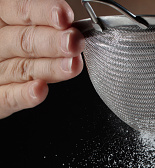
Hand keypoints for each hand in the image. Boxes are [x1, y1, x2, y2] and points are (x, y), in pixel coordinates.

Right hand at [0, 0, 83, 118]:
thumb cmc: (9, 47)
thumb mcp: (18, 27)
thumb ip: (41, 25)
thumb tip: (70, 25)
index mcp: (1, 20)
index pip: (20, 10)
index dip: (43, 12)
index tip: (64, 16)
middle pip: (24, 41)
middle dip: (52, 42)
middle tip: (74, 43)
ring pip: (23, 68)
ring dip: (50, 67)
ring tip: (71, 66)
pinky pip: (9, 97)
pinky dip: (25, 94)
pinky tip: (41, 89)